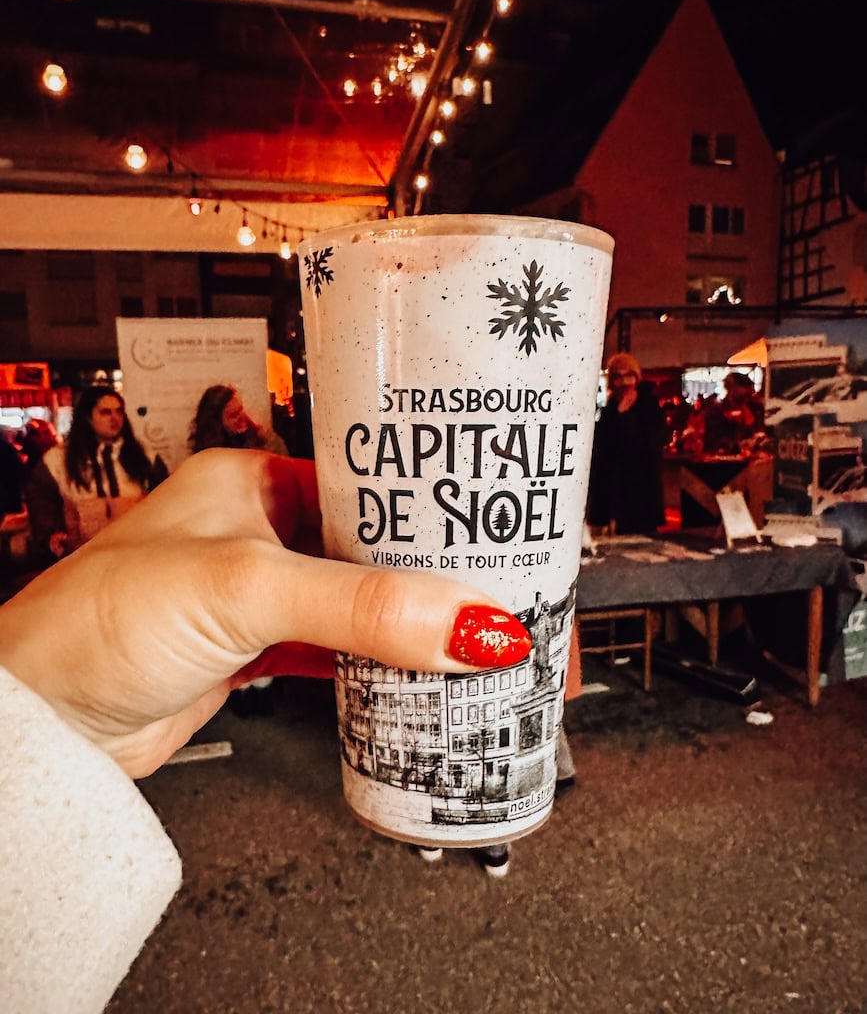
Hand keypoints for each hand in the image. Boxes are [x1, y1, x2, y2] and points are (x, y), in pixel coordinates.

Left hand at [0, 450, 528, 777]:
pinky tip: (417, 675)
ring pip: (356, 603)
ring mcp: (259, 595)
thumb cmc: (101, 621)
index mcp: (253, 481)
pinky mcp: (255, 652)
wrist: (44, 720)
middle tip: (502, 584)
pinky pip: (335, 651)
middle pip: (369, 547)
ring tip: (477, 632)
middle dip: (430, 572)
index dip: (430, 504)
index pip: (366, 482)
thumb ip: (361, 605)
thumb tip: (470, 623)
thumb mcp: (245, 588)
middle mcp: (259, 532)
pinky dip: (375, 665)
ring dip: (407, 624)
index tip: (493, 525)